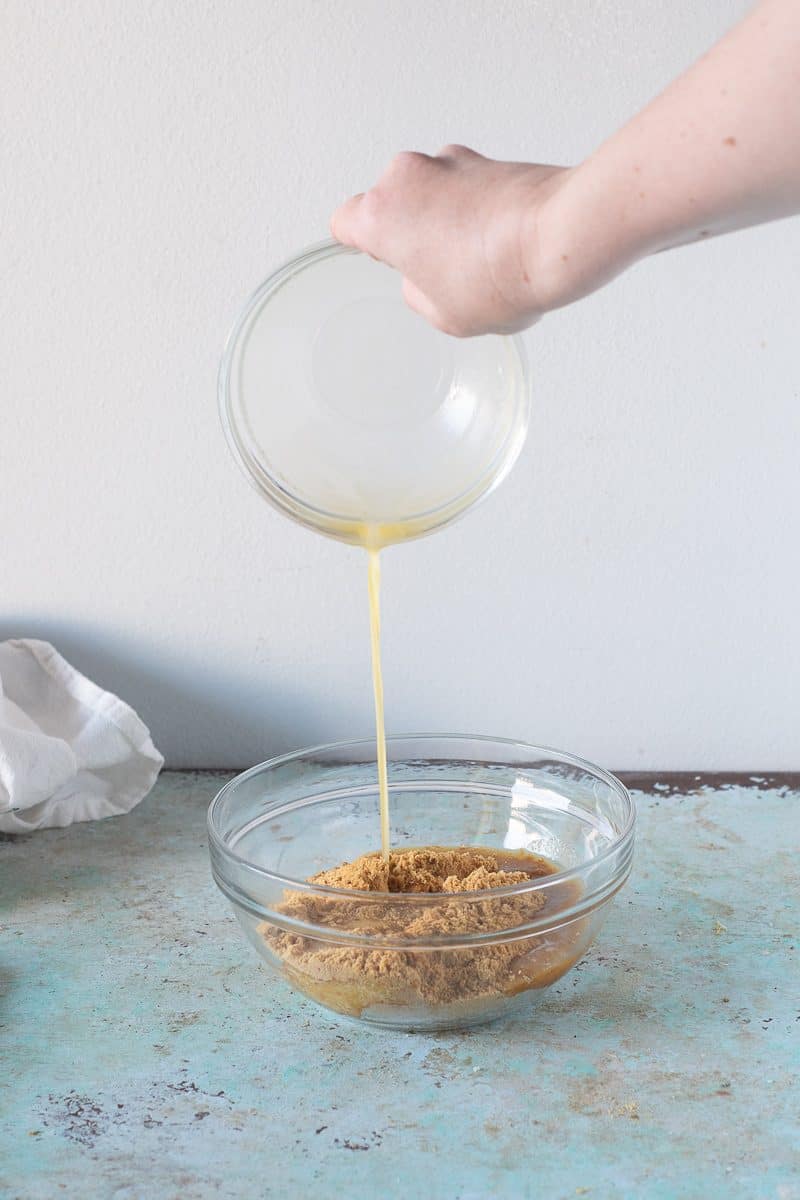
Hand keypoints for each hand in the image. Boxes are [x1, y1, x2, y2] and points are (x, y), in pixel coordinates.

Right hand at [331, 146, 576, 336]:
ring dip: (445, 218)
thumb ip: (417, 295)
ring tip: (477, 259)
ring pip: (432, 192)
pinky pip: (468, 187)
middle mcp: (409, 175)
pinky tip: (499, 242)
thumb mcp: (445, 316)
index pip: (345, 222)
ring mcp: (451, 161)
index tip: (369, 252)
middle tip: (435, 269)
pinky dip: (477, 209)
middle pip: (392, 204)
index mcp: (382, 214)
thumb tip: (422, 281)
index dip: (358, 243)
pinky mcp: (489, 159)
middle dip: (410, 233)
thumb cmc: (501, 273)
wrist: (561, 237)